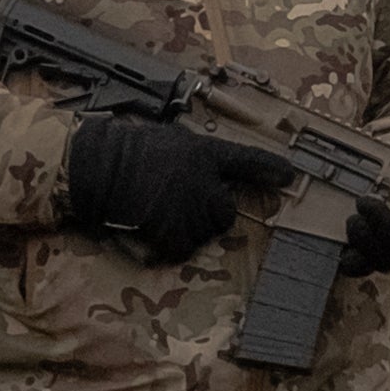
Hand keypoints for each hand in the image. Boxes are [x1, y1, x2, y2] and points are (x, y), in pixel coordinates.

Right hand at [64, 115, 292, 263]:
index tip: (289, 175)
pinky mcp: (176, 232)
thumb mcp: (169, 142)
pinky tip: (150, 229)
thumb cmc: (127, 152)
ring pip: (204, 233)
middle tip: (179, 206)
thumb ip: (193, 158)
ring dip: (186, 230)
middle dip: (209, 214)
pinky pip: (182, 249)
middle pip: (225, 212)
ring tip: (157, 213)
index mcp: (204, 153)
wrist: (101, 168)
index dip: (269, 168)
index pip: (245, 160)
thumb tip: (205, 174)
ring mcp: (192, 209)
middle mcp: (205, 182)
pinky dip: (168, 246)